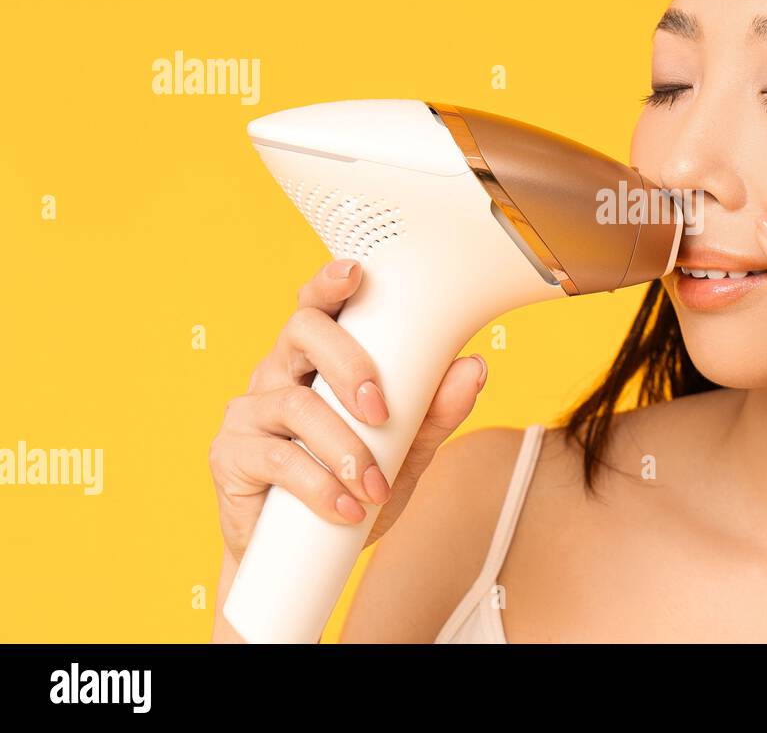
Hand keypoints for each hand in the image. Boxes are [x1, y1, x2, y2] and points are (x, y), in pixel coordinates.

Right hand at [209, 258, 487, 562]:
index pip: (318, 305)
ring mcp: (250, 410)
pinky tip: (346, 508)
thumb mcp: (407, 448)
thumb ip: (437, 410)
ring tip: (375, 486)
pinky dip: (319, 485)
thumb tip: (474, 368)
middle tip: (382, 411)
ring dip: (344, 447)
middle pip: (302, 333)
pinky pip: (276, 459)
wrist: (308, 554)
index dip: (329, 283)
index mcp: (317, 356)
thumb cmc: (354, 482)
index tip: (354, 272)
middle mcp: (279, 371)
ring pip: (295, 406)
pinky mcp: (232, 454)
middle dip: (349, 366)